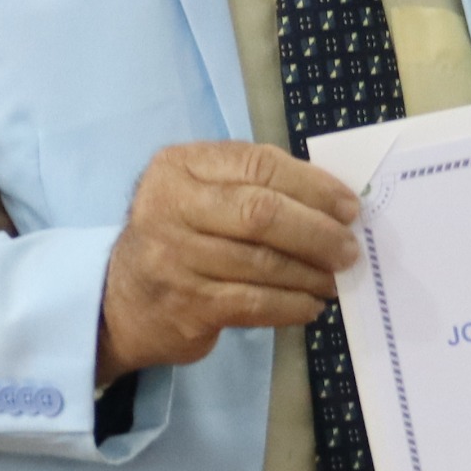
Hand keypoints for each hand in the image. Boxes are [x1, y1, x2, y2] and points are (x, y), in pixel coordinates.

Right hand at [98, 141, 360, 377]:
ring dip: (310, 274)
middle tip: (349, 250)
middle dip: (317, 232)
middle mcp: (170, 207)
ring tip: (335, 279)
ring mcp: (175, 259)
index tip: (349, 208)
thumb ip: (254, 184)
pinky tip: (310, 305)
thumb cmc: (180, 236)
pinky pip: (255, 303)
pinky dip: (292, 305)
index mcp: (180, 166)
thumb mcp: (202, 193)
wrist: (121, 301)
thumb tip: (333, 203)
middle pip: (261, 214)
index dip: (313, 186)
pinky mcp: (187, 306)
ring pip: (262, 263)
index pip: (258, 165)